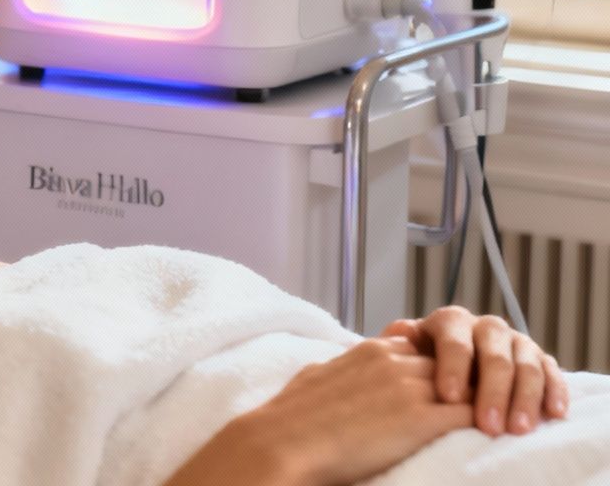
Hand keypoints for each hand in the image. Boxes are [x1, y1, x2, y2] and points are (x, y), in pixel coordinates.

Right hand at [196, 337, 473, 485]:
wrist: (283, 442)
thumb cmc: (290, 418)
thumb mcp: (317, 376)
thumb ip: (339, 368)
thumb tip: (335, 371)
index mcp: (371, 350)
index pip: (427, 348)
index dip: (444, 368)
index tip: (456, 385)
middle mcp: (395, 361)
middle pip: (455, 363)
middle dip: (475, 382)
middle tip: (496, 401)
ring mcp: (410, 387)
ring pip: (471, 384)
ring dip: (489, 401)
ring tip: (507, 418)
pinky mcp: (421, 419)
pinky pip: (471, 414)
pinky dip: (489, 423)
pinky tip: (500, 435)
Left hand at [382, 306, 568, 435]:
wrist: (447, 374)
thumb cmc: (418, 369)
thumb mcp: (403, 356)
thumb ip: (398, 346)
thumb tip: (397, 335)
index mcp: (450, 321)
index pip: (454, 339)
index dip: (452, 367)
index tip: (448, 397)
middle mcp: (485, 327)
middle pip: (493, 356)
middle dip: (491, 392)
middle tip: (488, 426)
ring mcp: (515, 342)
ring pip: (526, 365)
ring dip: (524, 399)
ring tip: (518, 430)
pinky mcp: (540, 360)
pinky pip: (551, 373)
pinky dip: (554, 392)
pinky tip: (553, 414)